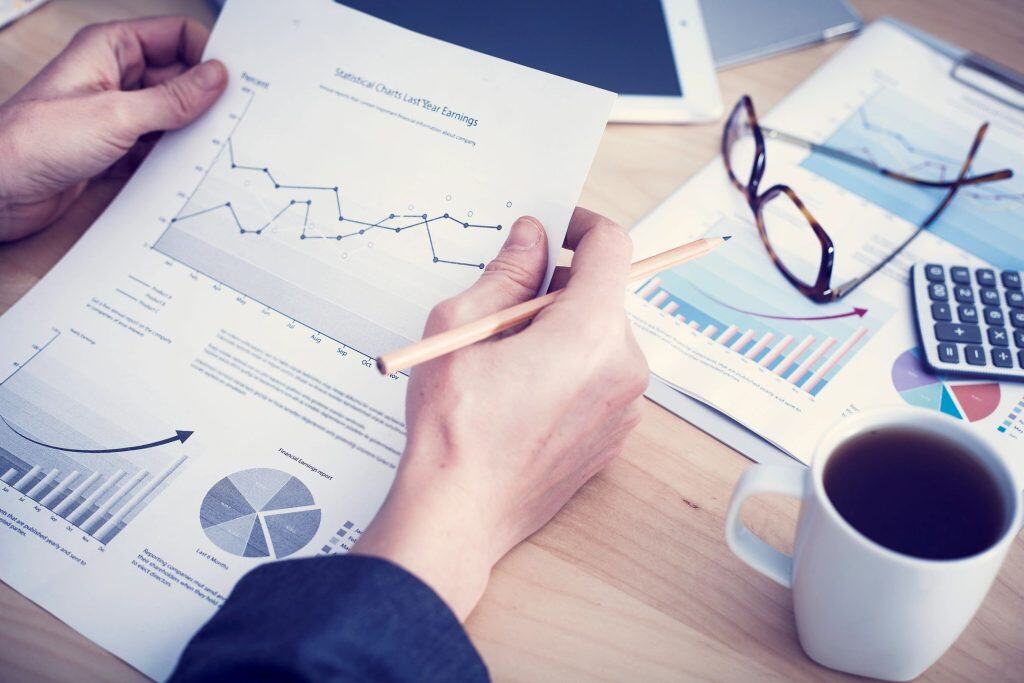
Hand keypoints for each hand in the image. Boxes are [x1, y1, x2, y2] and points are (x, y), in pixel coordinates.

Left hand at [0, 16, 226, 241]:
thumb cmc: (33, 142)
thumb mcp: (116, 115)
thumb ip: (172, 98)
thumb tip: (215, 77)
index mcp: (109, 48)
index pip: (176, 35)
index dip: (208, 54)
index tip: (236, 79)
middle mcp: (114, 75)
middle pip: (179, 76)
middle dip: (205, 96)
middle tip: (235, 117)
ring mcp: (116, 112)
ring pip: (171, 113)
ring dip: (191, 129)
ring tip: (214, 145)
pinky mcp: (116, 147)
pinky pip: (158, 145)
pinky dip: (175, 155)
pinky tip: (189, 167)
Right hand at [354, 209, 648, 618]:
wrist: (459, 514)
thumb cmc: (453, 426)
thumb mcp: (461, 327)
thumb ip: (507, 272)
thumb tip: (531, 237)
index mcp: (591, 333)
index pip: (612, 248)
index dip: (581, 226)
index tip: (552, 228)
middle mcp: (624, 367)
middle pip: (605, 296)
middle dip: (559, 287)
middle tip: (504, 306)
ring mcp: (626, 407)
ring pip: (601, 338)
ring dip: (562, 331)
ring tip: (506, 359)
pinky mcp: (615, 437)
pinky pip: (601, 378)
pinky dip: (570, 369)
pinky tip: (522, 393)